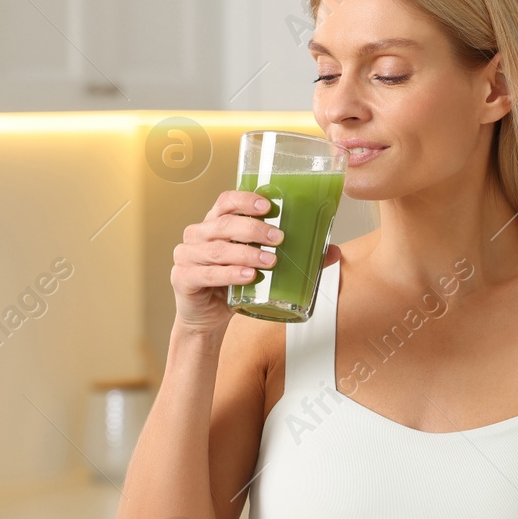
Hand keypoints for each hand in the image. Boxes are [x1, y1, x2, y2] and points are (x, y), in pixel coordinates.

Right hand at [171, 189, 339, 335]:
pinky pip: (207, 273)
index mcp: (215, 222)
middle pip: (223, 224)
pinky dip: (229, 274)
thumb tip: (334, 251)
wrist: (208, 318)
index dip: (245, 200)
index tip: (269, 207)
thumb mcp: (263, 267)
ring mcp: (186, 256)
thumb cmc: (235, 284)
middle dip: (254, 229)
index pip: (226, 201)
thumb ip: (295, 257)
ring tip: (270, 261)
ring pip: (216, 249)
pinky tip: (248, 276)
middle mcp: (197, 234)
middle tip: (279, 238)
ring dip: (246, 253)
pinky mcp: (183, 278)